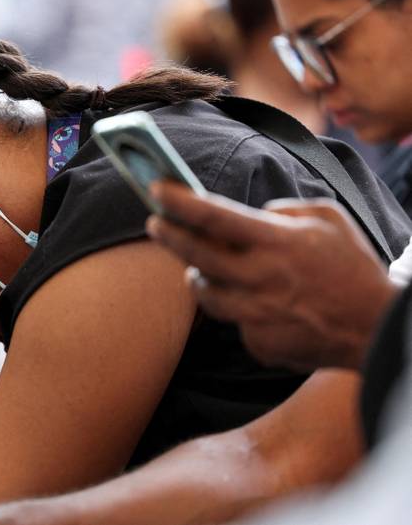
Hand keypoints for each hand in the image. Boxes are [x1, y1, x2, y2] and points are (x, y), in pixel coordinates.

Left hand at [146, 181, 399, 371]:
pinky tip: (259, 304)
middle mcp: (260, 279)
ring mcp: (256, 314)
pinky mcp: (258, 342)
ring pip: (205, 292)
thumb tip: (254, 213)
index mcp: (277, 243)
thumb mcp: (329, 220)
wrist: (377, 330)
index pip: (215, 216)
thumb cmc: (353, 269)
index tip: (157, 189)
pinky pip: (234, 320)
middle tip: (154, 223)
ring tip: (200, 266)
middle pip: (195, 255)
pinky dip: (240, 308)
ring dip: (199, 276)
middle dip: (168, 235)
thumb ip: (285, 210)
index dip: (180, 202)